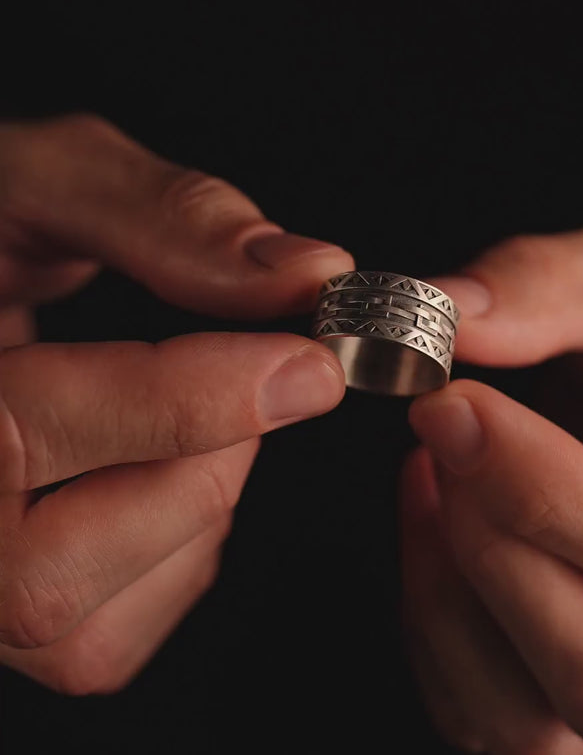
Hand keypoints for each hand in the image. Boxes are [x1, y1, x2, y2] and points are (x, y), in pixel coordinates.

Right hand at [0, 114, 352, 692]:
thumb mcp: (40, 186)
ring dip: (189, 509)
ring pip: (89, 628)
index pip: (27, 432)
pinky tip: (158, 470)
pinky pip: (106, 639)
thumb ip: (163, 218)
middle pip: (55, 571)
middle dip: (197, 463)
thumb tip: (304, 272)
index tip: (309, 365)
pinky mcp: (5, 625)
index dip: (190, 400)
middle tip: (251, 376)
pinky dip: (173, 553)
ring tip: (184, 412)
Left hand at [401, 213, 582, 752]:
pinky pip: (477, 707)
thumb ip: (558, 287)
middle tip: (443, 423)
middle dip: (491, 536)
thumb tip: (452, 318)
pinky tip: (433, 510)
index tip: (453, 403)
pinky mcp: (559, 680)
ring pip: (529, 718)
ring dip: (447, 585)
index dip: (545, 488)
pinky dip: (427, 613)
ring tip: (436, 467)